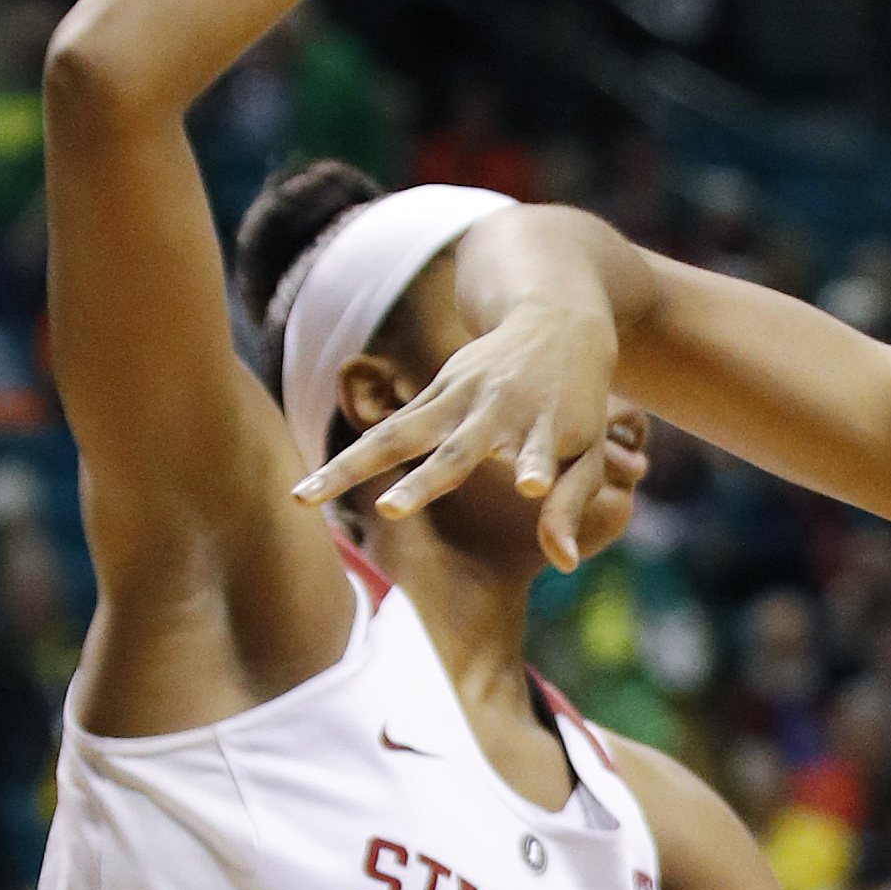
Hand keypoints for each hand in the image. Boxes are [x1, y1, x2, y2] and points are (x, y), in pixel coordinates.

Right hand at [293, 298, 625, 563]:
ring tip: (302, 497)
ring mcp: (458, 398)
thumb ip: (570, 505)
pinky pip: (389, 425)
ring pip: (396, 434)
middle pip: (452, 453)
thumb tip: (564, 564)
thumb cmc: (578, 406)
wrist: (555, 324)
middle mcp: (496, 412)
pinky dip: (352, 454)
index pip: (539, 453)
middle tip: (391, 512)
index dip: (537, 468)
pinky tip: (309, 487)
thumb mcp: (588, 453)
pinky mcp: (435, 390)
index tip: (530, 486)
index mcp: (545, 427)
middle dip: (421, 483)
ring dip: (351, 466)